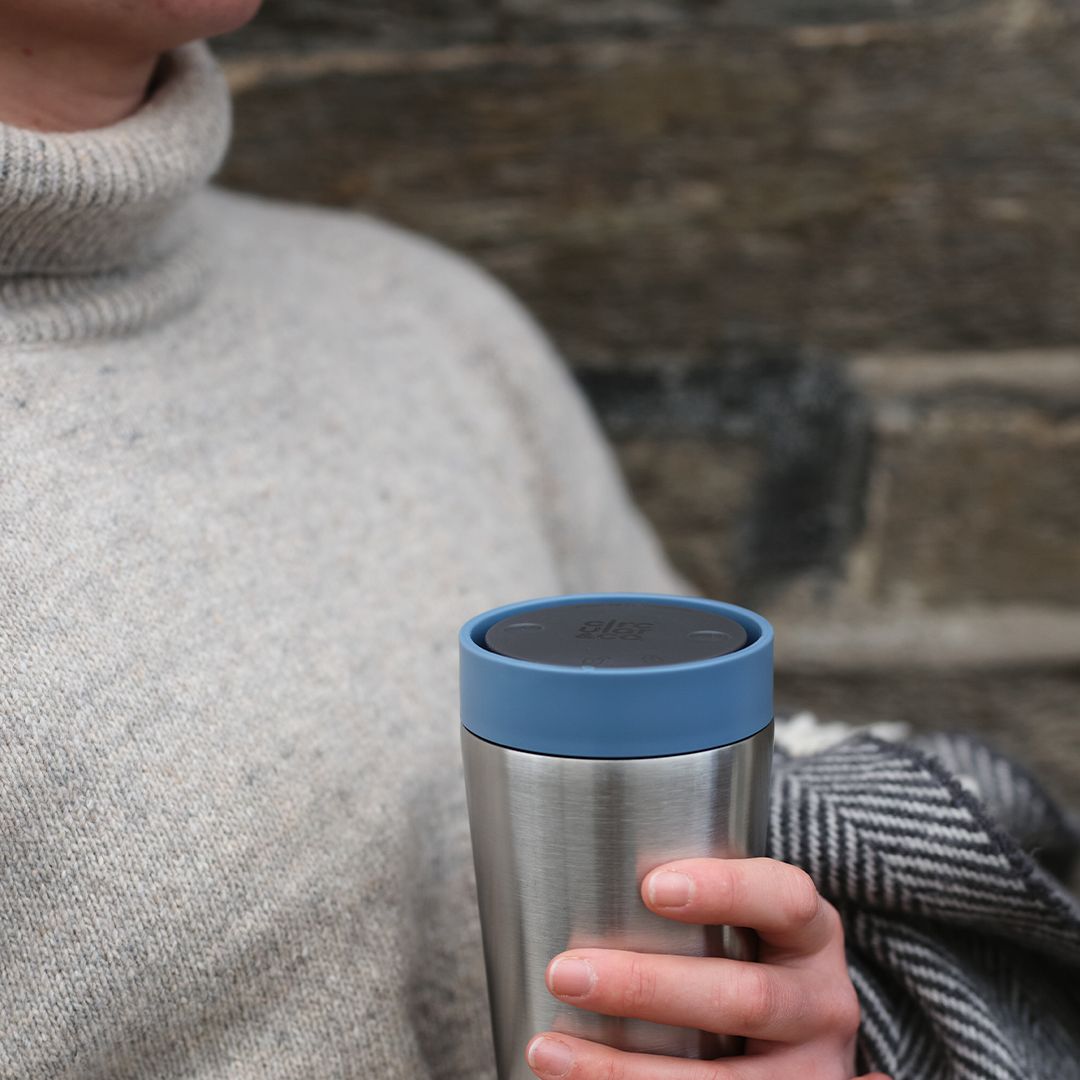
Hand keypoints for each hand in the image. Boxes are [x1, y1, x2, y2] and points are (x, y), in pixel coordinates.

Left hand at [525, 857, 891, 1079]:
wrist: (804, 1040)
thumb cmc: (750, 956)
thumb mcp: (750, 919)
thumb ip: (691, 897)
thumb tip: (580, 874)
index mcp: (812, 934)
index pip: (784, 900)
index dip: (725, 890)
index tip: (651, 886)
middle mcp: (822, 1005)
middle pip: (744, 999)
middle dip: (648, 989)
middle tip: (566, 973)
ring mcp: (809, 1073)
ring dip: (623, 1069)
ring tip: (549, 1049)